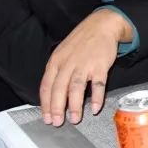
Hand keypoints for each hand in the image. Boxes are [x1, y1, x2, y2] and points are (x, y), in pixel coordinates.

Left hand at [39, 9, 129, 125]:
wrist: (102, 25)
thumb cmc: (81, 42)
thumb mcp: (63, 53)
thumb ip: (58, 72)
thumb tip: (54, 94)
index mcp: (55, 62)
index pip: (46, 86)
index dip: (46, 104)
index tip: (47, 117)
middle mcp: (68, 64)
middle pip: (59, 89)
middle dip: (57, 108)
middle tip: (57, 122)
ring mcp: (84, 64)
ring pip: (76, 88)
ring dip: (75, 106)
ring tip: (75, 119)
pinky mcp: (100, 66)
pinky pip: (98, 84)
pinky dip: (97, 97)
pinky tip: (96, 108)